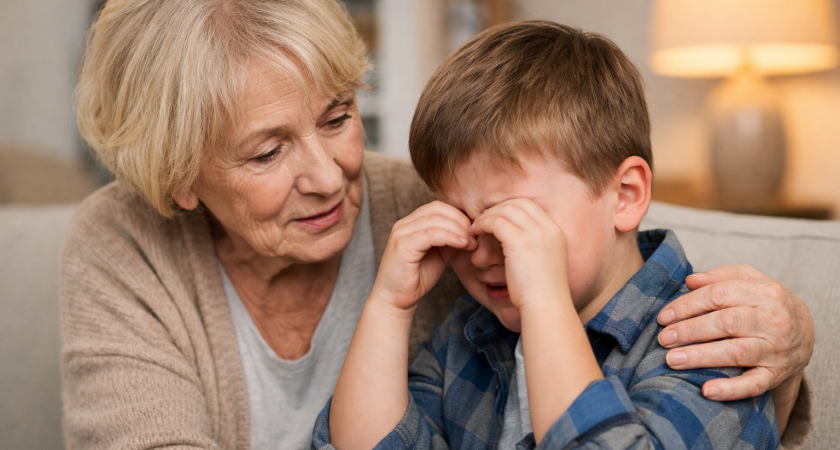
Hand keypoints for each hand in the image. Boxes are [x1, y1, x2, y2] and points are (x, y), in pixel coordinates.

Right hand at [370, 201, 475, 312]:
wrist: (396, 300)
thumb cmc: (416, 279)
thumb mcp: (439, 254)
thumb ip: (450, 240)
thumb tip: (470, 231)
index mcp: (411, 224)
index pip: (438, 207)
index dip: (458, 215)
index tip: (473, 231)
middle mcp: (403, 224)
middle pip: (437, 208)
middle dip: (460, 220)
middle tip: (475, 235)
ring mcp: (401, 233)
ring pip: (435, 219)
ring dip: (458, 229)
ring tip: (470, 242)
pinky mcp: (402, 245)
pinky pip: (431, 234)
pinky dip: (450, 237)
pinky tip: (462, 245)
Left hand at [470, 198, 569, 310]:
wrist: (546, 306)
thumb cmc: (541, 292)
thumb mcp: (544, 262)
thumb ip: (535, 246)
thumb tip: (516, 240)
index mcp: (556, 231)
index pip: (530, 206)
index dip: (510, 208)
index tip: (497, 218)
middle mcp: (548, 228)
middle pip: (518, 204)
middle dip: (498, 208)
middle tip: (483, 219)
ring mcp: (535, 233)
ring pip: (505, 210)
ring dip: (488, 215)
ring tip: (476, 226)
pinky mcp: (519, 242)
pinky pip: (496, 222)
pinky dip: (483, 224)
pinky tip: (476, 232)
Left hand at [656, 264, 813, 401]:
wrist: (805, 332)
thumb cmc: (765, 303)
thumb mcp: (750, 281)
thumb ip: (720, 277)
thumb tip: (690, 280)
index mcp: (766, 293)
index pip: (720, 295)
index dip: (688, 305)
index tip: (664, 317)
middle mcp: (774, 320)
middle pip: (726, 323)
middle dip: (690, 331)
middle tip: (663, 338)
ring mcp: (776, 349)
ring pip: (736, 353)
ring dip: (701, 357)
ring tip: (672, 360)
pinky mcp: (777, 375)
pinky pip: (754, 384)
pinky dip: (730, 389)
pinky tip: (706, 390)